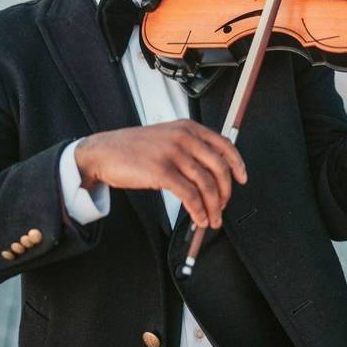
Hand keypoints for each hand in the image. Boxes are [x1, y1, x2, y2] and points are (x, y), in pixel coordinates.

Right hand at [74, 119, 246, 228]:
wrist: (103, 152)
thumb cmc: (133, 148)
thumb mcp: (167, 138)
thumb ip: (189, 148)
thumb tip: (212, 173)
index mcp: (188, 128)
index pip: (224, 145)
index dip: (237, 164)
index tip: (242, 178)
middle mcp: (184, 138)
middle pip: (219, 167)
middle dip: (226, 192)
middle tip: (223, 206)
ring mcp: (173, 154)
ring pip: (206, 184)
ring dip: (213, 206)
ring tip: (212, 218)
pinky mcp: (161, 171)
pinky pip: (189, 195)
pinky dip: (197, 210)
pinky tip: (198, 217)